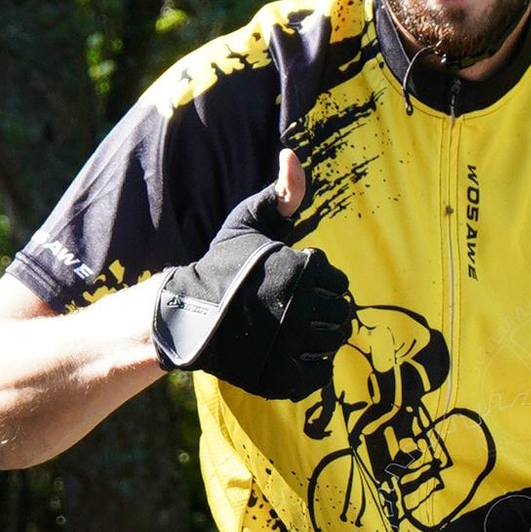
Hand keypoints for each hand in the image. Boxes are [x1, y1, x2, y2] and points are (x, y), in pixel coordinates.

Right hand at [150, 150, 355, 397]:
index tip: (296, 284)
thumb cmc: (223, 265)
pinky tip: (289, 353)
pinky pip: (319, 375)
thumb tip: (290, 154)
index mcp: (305, 272)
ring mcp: (293, 347)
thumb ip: (281, 191)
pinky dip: (311, 367)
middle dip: (323, 311)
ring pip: (331, 346)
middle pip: (341, 316)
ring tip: (292, 331)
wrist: (189, 314)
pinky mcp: (283, 378)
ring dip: (318, 339)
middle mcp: (303, 310)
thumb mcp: (249, 220)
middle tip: (295, 310)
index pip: (339, 283)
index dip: (320, 283)